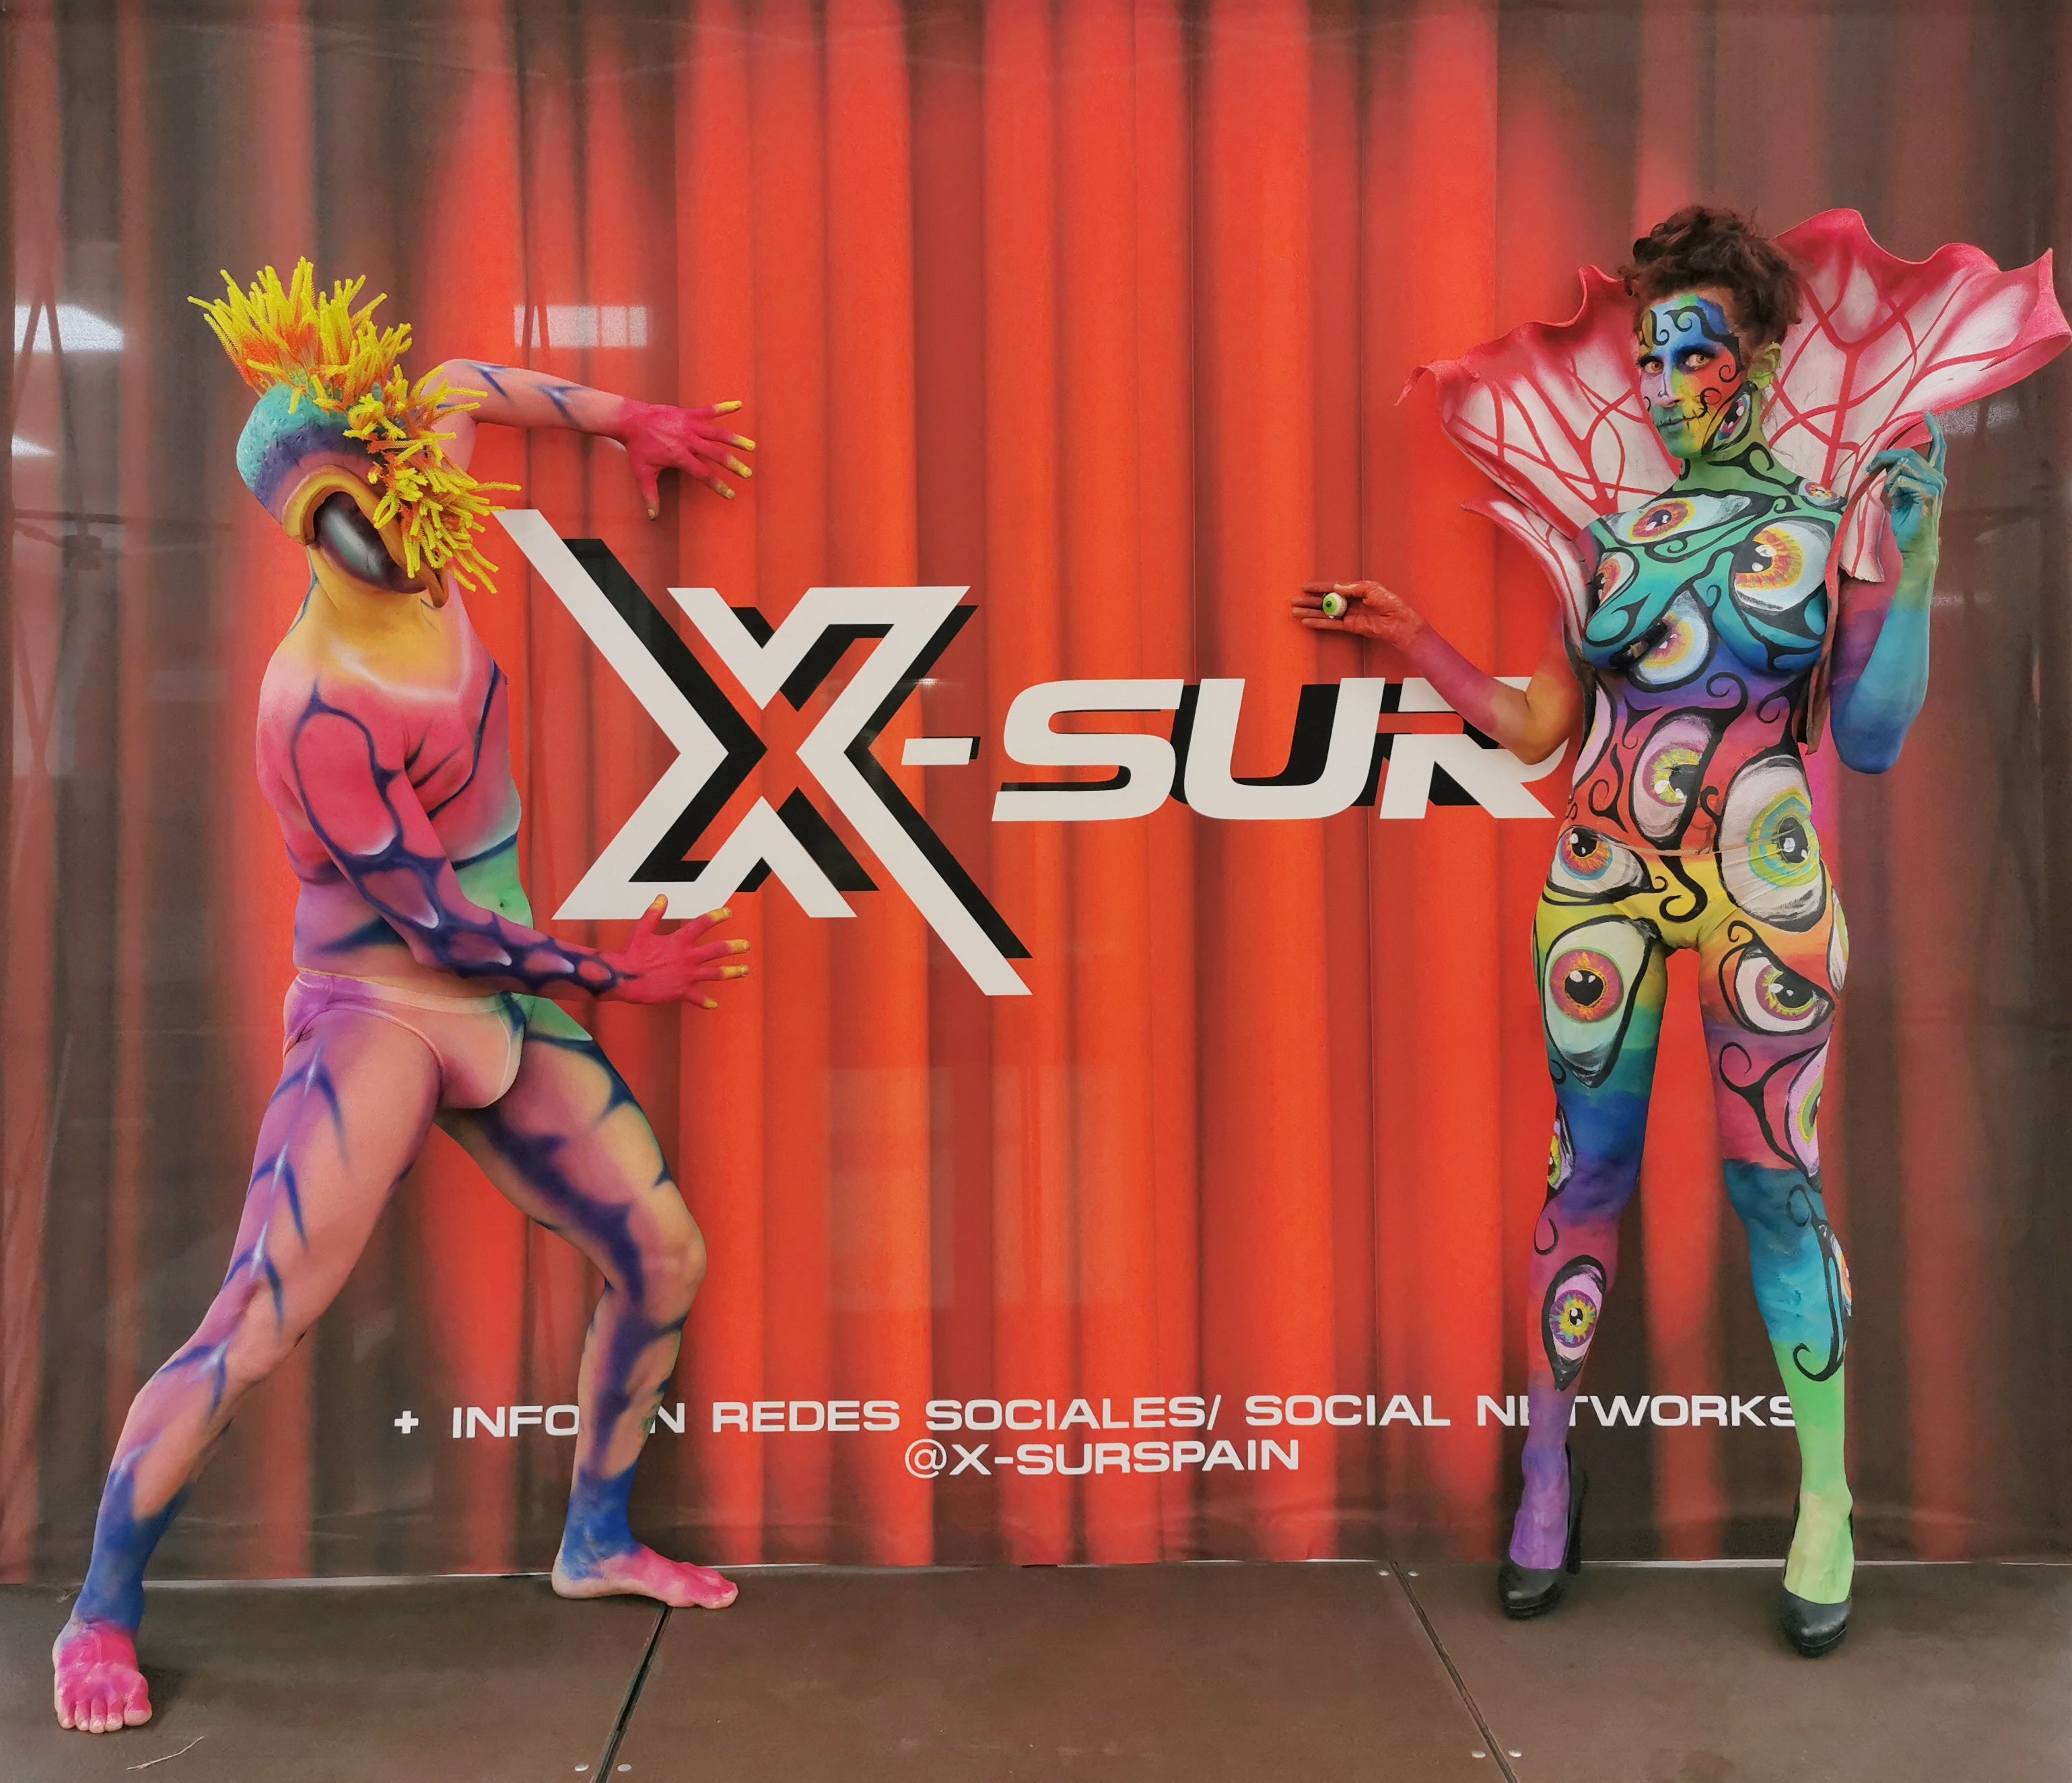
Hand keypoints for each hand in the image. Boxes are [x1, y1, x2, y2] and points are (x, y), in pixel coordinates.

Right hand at [604, 899, 748, 1006]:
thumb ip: (654, 913)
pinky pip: (697, 998)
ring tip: (745, 970)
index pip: (701, 925)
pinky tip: (715, 1005)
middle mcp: (687, 957)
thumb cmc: (632, 954)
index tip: (729, 913)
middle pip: (716, 950)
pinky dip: (706, 1002)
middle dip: (733, 947)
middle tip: (747, 945)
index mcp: (678, 942)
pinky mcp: (681, 991)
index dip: (716, 917)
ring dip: (731, 972)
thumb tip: (662, 897)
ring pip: (714, 973)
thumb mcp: (642, 930)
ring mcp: (686, 975)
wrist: (626, 978)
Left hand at [616, 399, 756, 515]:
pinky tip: (739, 405)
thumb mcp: (642, 474)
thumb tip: (654, 517)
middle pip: (716, 455)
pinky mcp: (689, 414)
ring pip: (718, 434)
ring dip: (736, 440)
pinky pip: (709, 410)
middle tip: (747, 474)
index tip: (730, 494)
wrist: (631, 421)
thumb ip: (650, 496)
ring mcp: (690, 426)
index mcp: (680, 457)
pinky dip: (724, 407)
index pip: (704, 474)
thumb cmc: (637, 448)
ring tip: (751, 446)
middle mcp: (688, 441)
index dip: (718, 485)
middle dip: (733, 465)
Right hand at [1291, 580, 1425, 649]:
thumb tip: (1336, 587)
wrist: (1398, 621)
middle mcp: (1349, 602)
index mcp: (1354, 590)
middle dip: (1309, 601)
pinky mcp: (1349, 626)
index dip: (1318, 587)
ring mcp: (1348, 615)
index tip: (1305, 587)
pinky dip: (1318, 623)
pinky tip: (1307, 621)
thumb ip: (1353, 588)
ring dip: (1310, 612)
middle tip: (1295, 601)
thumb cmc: (1390, 603)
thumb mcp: (1372, 588)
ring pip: (1324, 613)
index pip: (1332, 587)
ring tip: (1295, 611)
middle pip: (1324, 601)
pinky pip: (1331, 624)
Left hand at [1866, 411, 1946, 562]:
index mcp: (1933, 476)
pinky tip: (1894, 499)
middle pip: (1910, 455)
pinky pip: (1904, 481)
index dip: (1933, 429)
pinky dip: (1893, 487)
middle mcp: (1938, 478)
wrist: (1915, 546)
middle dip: (1887, 457)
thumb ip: (1898, 478)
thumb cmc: (1908, 522)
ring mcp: (1935, 486)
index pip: (1938, 447)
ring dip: (1889, 477)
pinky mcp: (1928, 496)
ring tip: (1889, 492)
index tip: (1926, 414)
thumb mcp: (1900, 496)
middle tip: (1871, 467)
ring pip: (1906, 466)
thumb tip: (1887, 466)